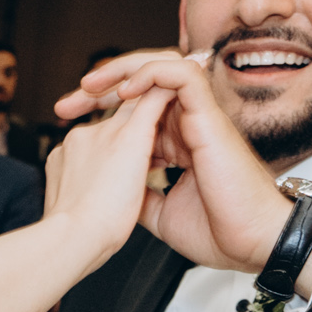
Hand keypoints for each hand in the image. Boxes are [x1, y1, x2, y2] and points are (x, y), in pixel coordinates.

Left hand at [53, 50, 289, 273]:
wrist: (245, 243)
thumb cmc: (217, 231)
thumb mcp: (158, 212)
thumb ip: (138, 193)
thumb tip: (113, 191)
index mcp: (174, 144)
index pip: (133, 111)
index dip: (98, 109)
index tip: (65, 120)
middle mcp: (185, 126)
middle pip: (141, 85)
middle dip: (100, 87)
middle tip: (66, 103)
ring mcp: (198, 118)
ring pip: (161, 69)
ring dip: (121, 71)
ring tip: (91, 86)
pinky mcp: (210, 116)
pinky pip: (182, 76)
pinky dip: (153, 74)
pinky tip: (126, 92)